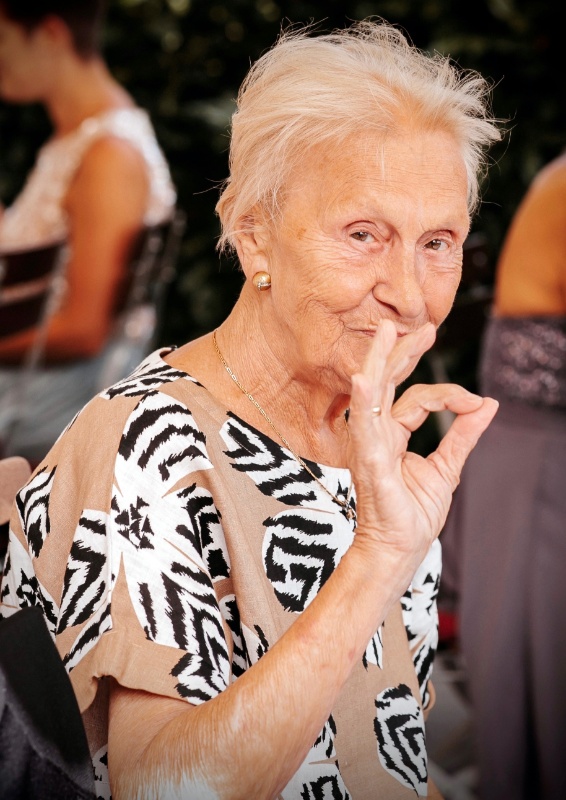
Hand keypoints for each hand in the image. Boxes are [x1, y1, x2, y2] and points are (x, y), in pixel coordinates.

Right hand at [347, 320, 497, 585]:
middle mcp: (375, 432)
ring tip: (387, 331)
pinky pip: (365, 424)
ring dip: (380, 360)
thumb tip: (489, 404)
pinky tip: (364, 379)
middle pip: (388, 382)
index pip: (416, 398)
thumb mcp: (447, 467)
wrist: (398, 549)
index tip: (475, 405)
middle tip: (425, 328)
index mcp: (391, 434)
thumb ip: (463, 434)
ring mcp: (368, 443)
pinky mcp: (368, 459)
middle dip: (404, 352)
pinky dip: (364, 399)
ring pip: (374, 392)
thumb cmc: (413, 513)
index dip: (448, 395)